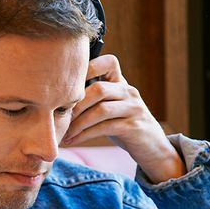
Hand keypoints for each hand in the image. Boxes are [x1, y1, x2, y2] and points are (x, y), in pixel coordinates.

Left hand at [63, 54, 184, 183]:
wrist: (152, 146)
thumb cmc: (123, 124)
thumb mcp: (111, 105)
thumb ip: (93, 96)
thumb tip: (57, 93)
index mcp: (121, 82)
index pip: (109, 62)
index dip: (88, 67)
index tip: (67, 84)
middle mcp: (129, 91)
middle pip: (98, 89)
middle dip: (75, 105)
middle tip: (58, 118)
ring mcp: (133, 109)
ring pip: (101, 110)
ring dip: (78, 123)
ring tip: (64, 133)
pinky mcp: (134, 127)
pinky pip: (105, 128)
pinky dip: (85, 135)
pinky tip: (73, 140)